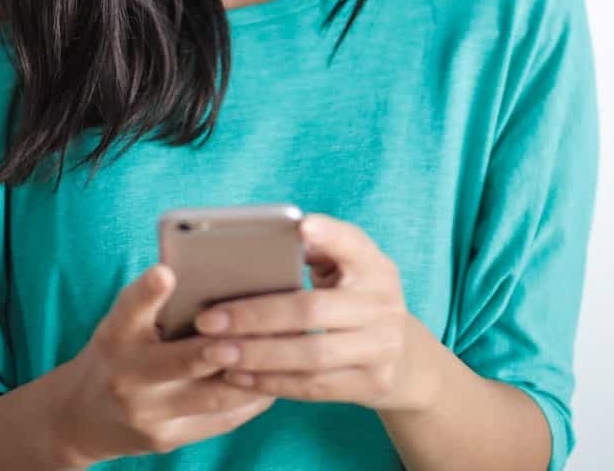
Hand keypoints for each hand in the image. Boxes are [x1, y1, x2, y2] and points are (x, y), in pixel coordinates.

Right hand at [51, 263, 276, 462]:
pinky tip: (272, 381)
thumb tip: (218, 276)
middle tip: (261, 330)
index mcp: (116, 335)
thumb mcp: (122, 322)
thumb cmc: (117, 352)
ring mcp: (148, 414)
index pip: (129, 309)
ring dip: (252, 376)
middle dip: (222, 348)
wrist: (80, 416)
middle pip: (182, 361)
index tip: (166, 272)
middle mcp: (128, 376)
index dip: (147, 291)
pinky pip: (220, 420)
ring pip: (213, 396)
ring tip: (284, 353)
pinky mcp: (167, 439)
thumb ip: (156, 304)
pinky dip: (250, 400)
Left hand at [191, 212, 439, 412]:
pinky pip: (314, 387)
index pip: (352, 243)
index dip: (328, 235)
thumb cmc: (353, 299)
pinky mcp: (372, 383)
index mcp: (374, 265)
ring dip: (256, 355)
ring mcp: (382, 348)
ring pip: (311, 355)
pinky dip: (272, 382)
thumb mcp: (346, 269)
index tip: (299, 226)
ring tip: (214, 352)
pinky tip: (238, 375)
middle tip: (208, 320)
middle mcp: (383, 304)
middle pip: (313, 310)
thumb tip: (254, 245)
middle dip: (255, 315)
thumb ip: (311, 252)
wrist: (405, 357)